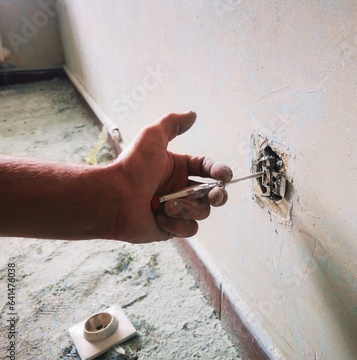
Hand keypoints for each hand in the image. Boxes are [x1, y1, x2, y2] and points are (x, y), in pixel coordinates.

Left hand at [108, 112, 231, 242]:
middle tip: (216, 195)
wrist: (113, 197)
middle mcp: (179, 189)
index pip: (207, 169)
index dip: (219, 171)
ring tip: (167, 205)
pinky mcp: (171, 228)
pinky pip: (189, 229)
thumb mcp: (153, 136)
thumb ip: (174, 122)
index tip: (224, 176)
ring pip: (202, 212)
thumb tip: (193, 114)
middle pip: (212, 194)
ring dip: (188, 208)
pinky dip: (178, 223)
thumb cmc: (132, 166)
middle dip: (218, 195)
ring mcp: (176, 210)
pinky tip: (160, 217)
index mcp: (178, 168)